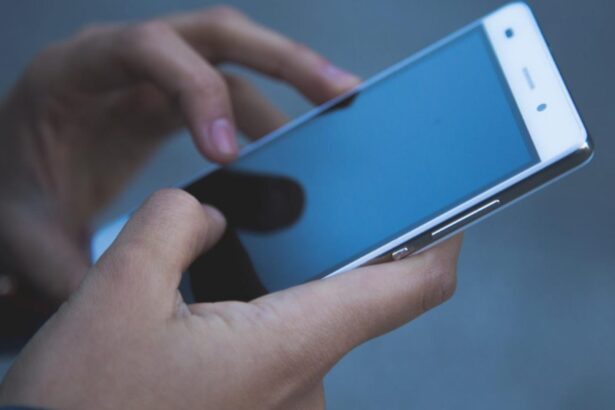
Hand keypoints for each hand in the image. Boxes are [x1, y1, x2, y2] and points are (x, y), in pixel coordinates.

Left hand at [0, 6, 359, 303]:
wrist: (15, 174)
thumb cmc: (14, 192)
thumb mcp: (25, 234)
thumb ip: (70, 272)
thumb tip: (128, 313)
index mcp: (75, 73)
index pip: (146, 51)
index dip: (196, 91)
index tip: (229, 155)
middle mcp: (121, 61)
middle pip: (213, 36)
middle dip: (282, 61)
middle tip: (337, 93)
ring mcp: (152, 76)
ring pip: (234, 57)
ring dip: (291, 81)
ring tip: (339, 110)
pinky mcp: (172, 98)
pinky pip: (231, 91)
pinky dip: (270, 113)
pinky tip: (295, 144)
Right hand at [0, 189, 461, 408]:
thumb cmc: (86, 409)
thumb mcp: (114, 295)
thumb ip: (172, 226)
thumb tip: (209, 216)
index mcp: (286, 346)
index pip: (406, 288)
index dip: (437, 239)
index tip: (445, 205)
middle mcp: (302, 384)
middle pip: (350, 297)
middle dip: (321, 248)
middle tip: (290, 209)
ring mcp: (284, 404)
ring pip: (305, 322)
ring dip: (279, 285)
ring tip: (233, 256)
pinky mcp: (259, 409)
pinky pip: (279, 349)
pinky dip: (260, 317)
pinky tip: (211, 305)